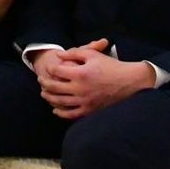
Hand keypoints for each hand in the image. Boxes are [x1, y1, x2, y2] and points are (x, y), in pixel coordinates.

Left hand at [37, 39, 152, 118]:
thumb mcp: (92, 54)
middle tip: (40, 80)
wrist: (129, 82)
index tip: (48, 67)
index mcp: (80, 74)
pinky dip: (61, 113)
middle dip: (45, 83)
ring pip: (60, 102)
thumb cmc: (110, 66)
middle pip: (55, 88)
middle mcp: (80, 89)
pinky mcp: (90, 111)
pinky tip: (56, 111)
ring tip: (44, 94)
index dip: (50, 68)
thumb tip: (58, 56)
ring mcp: (85, 102)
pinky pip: (72, 115)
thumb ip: (74, 53)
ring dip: (49, 98)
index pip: (57, 71)